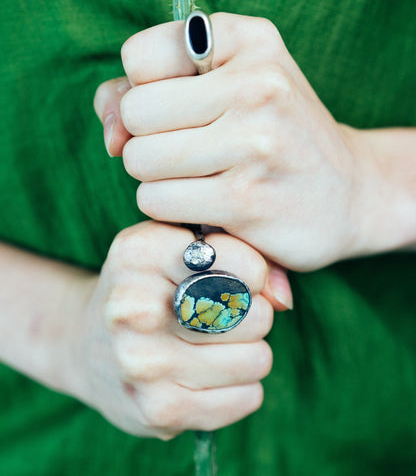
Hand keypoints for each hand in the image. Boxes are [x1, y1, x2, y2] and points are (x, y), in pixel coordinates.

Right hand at [79, 221, 277, 439]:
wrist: (88, 342)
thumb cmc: (150, 285)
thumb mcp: (178, 246)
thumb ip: (239, 251)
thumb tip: (282, 298)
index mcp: (140, 252)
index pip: (244, 264)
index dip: (256, 273)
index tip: (241, 278)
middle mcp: (134, 306)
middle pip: (256, 315)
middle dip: (252, 315)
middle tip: (223, 315)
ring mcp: (142, 362)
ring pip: (257, 360)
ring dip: (248, 354)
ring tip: (214, 346)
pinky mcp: (157, 410)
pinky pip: (246, 399)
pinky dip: (240, 388)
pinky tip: (210, 376)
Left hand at [94, 13, 367, 270]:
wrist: (349, 191)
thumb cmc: (275, 134)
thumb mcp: (225, 85)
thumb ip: (144, 90)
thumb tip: (110, 134)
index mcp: (247, 41)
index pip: (139, 56)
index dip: (146, 90)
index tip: (179, 109)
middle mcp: (256, 84)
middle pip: (134, 112)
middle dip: (147, 138)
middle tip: (187, 149)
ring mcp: (255, 143)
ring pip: (140, 160)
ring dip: (157, 177)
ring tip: (200, 176)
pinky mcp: (247, 200)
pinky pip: (158, 201)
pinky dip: (170, 207)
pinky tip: (207, 203)